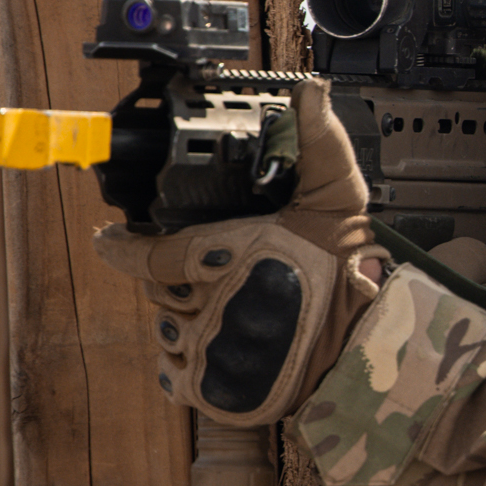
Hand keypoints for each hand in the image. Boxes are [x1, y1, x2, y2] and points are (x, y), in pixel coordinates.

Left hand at [93, 78, 384, 427]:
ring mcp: (210, 352)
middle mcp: (211, 305)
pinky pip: (173, 376)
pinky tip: (221, 348)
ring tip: (224, 311)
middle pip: (157, 290)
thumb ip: (318, 143)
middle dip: (173, 281)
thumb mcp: (339, 196)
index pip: (148, 253)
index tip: (110, 241)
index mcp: (228, 256)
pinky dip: (188, 366)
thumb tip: (309, 92)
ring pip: (165, 331)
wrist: (376, 345)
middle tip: (208, 276)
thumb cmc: (352, 273)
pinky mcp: (214, 392)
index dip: (122, 246)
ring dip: (184, 322)